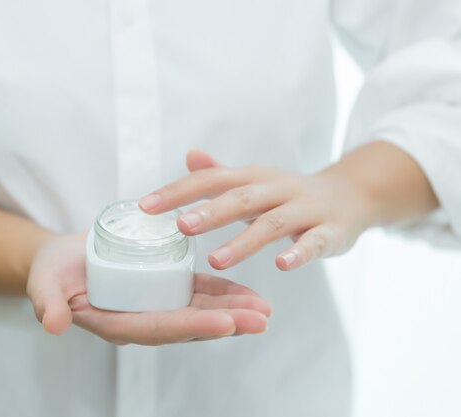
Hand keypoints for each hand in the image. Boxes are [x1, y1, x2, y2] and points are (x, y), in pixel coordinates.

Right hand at [26, 233, 270, 344]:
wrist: (64, 260)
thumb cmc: (53, 271)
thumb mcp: (45, 283)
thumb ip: (49, 302)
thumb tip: (54, 324)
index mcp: (116, 322)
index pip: (158, 327)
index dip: (191, 326)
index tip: (224, 324)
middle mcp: (141, 319)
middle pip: (187, 324)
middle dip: (226, 323)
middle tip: (261, 320)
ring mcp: (155, 305)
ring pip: (198, 311)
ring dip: (232, 310)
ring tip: (265, 310)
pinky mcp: (163, 288)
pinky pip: (195, 294)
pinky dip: (221, 293)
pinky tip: (247, 294)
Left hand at [138, 149, 379, 270]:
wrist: (351, 195)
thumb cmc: (289, 193)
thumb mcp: (254, 180)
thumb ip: (221, 173)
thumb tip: (189, 155)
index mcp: (253, 177)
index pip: (211, 180)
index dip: (178, 191)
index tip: (145, 207)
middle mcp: (277, 188)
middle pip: (240, 198)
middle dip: (210, 211)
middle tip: (181, 227)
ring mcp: (305, 209)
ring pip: (272, 223)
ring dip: (244, 240)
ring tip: (215, 259)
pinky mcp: (330, 231)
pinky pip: (315, 242)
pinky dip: (299, 253)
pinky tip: (280, 265)